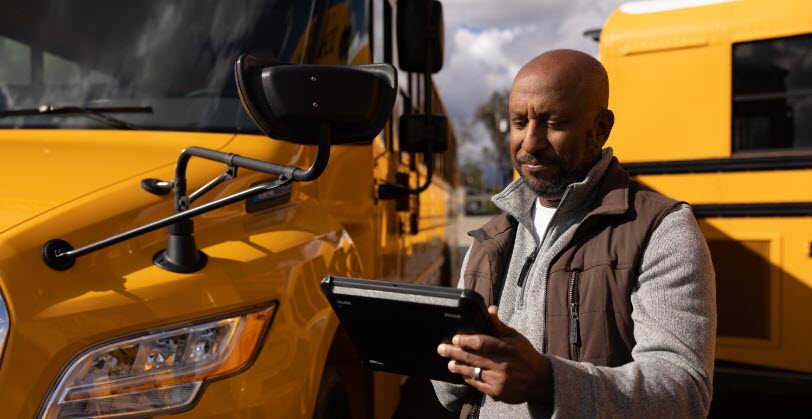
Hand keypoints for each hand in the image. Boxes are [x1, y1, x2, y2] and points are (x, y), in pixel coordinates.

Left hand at [437, 305, 552, 403]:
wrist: (540, 379)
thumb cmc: (525, 355)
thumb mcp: (515, 337)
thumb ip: (499, 325)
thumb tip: (490, 309)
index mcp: (505, 347)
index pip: (481, 342)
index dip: (466, 340)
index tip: (455, 339)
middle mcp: (501, 363)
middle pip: (472, 357)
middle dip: (453, 353)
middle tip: (441, 349)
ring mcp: (498, 379)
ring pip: (472, 371)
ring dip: (458, 367)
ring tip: (450, 363)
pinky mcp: (497, 392)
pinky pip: (478, 384)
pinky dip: (469, 378)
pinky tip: (463, 374)